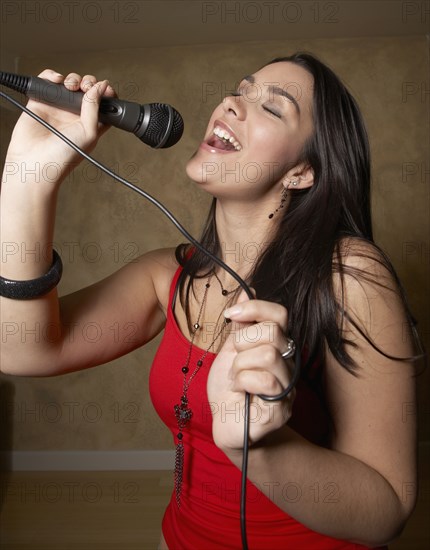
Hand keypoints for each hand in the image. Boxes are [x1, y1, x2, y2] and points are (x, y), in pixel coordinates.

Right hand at [6, 69, 116, 180]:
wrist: (36, 162)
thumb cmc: (64, 157)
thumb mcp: (89, 133)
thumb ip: (95, 108)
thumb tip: (101, 87)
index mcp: (91, 124)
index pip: (103, 103)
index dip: (106, 93)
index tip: (106, 88)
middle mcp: (75, 115)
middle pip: (87, 89)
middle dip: (89, 82)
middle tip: (85, 87)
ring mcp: (58, 108)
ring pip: (69, 83)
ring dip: (73, 79)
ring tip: (70, 87)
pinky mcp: (41, 102)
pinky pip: (48, 82)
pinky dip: (52, 75)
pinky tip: (56, 80)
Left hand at [207, 292, 295, 454]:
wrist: (226, 424)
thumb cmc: (230, 388)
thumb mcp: (230, 351)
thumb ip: (240, 325)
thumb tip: (246, 291)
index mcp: (276, 345)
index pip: (280, 314)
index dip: (256, 307)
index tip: (230, 314)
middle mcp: (287, 362)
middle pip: (272, 332)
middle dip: (243, 343)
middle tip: (234, 360)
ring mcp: (287, 385)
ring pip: (267, 355)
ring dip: (240, 367)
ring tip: (236, 380)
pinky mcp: (282, 408)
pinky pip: (264, 381)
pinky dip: (243, 384)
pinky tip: (241, 393)